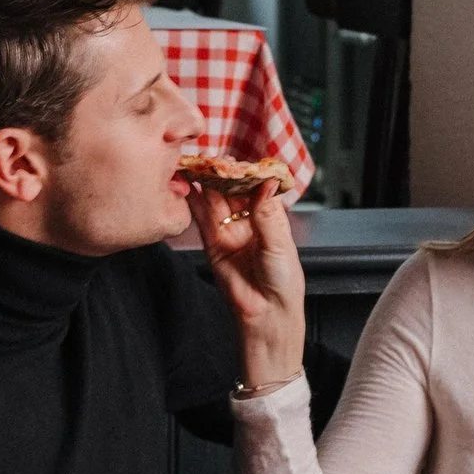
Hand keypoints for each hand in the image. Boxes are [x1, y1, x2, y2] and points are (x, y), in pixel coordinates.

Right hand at [188, 179, 303, 392]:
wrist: (267, 314)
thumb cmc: (283, 282)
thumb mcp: (279, 243)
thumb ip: (266, 213)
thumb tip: (265, 182)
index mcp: (271, 217)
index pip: (257, 186)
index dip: (247, 172)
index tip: (239, 161)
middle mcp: (249, 221)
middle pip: (233, 190)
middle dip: (224, 174)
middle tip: (214, 160)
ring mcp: (230, 231)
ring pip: (216, 201)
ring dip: (207, 183)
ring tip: (199, 166)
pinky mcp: (213, 243)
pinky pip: (202, 219)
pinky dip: (195, 202)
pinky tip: (190, 185)